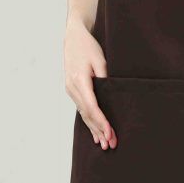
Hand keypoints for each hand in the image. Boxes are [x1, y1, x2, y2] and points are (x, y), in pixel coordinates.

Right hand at [64, 18, 116, 149]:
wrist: (73, 37)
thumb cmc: (88, 46)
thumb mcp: (100, 59)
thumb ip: (105, 77)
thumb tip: (113, 94)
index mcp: (79, 80)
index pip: (92, 107)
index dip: (102, 122)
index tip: (111, 133)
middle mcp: (72, 88)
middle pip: (87, 114)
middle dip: (100, 130)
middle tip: (111, 144)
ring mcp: (70, 90)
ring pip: (84, 114)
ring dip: (94, 129)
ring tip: (104, 144)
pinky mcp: (72, 90)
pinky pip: (81, 109)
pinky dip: (89, 121)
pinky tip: (94, 133)